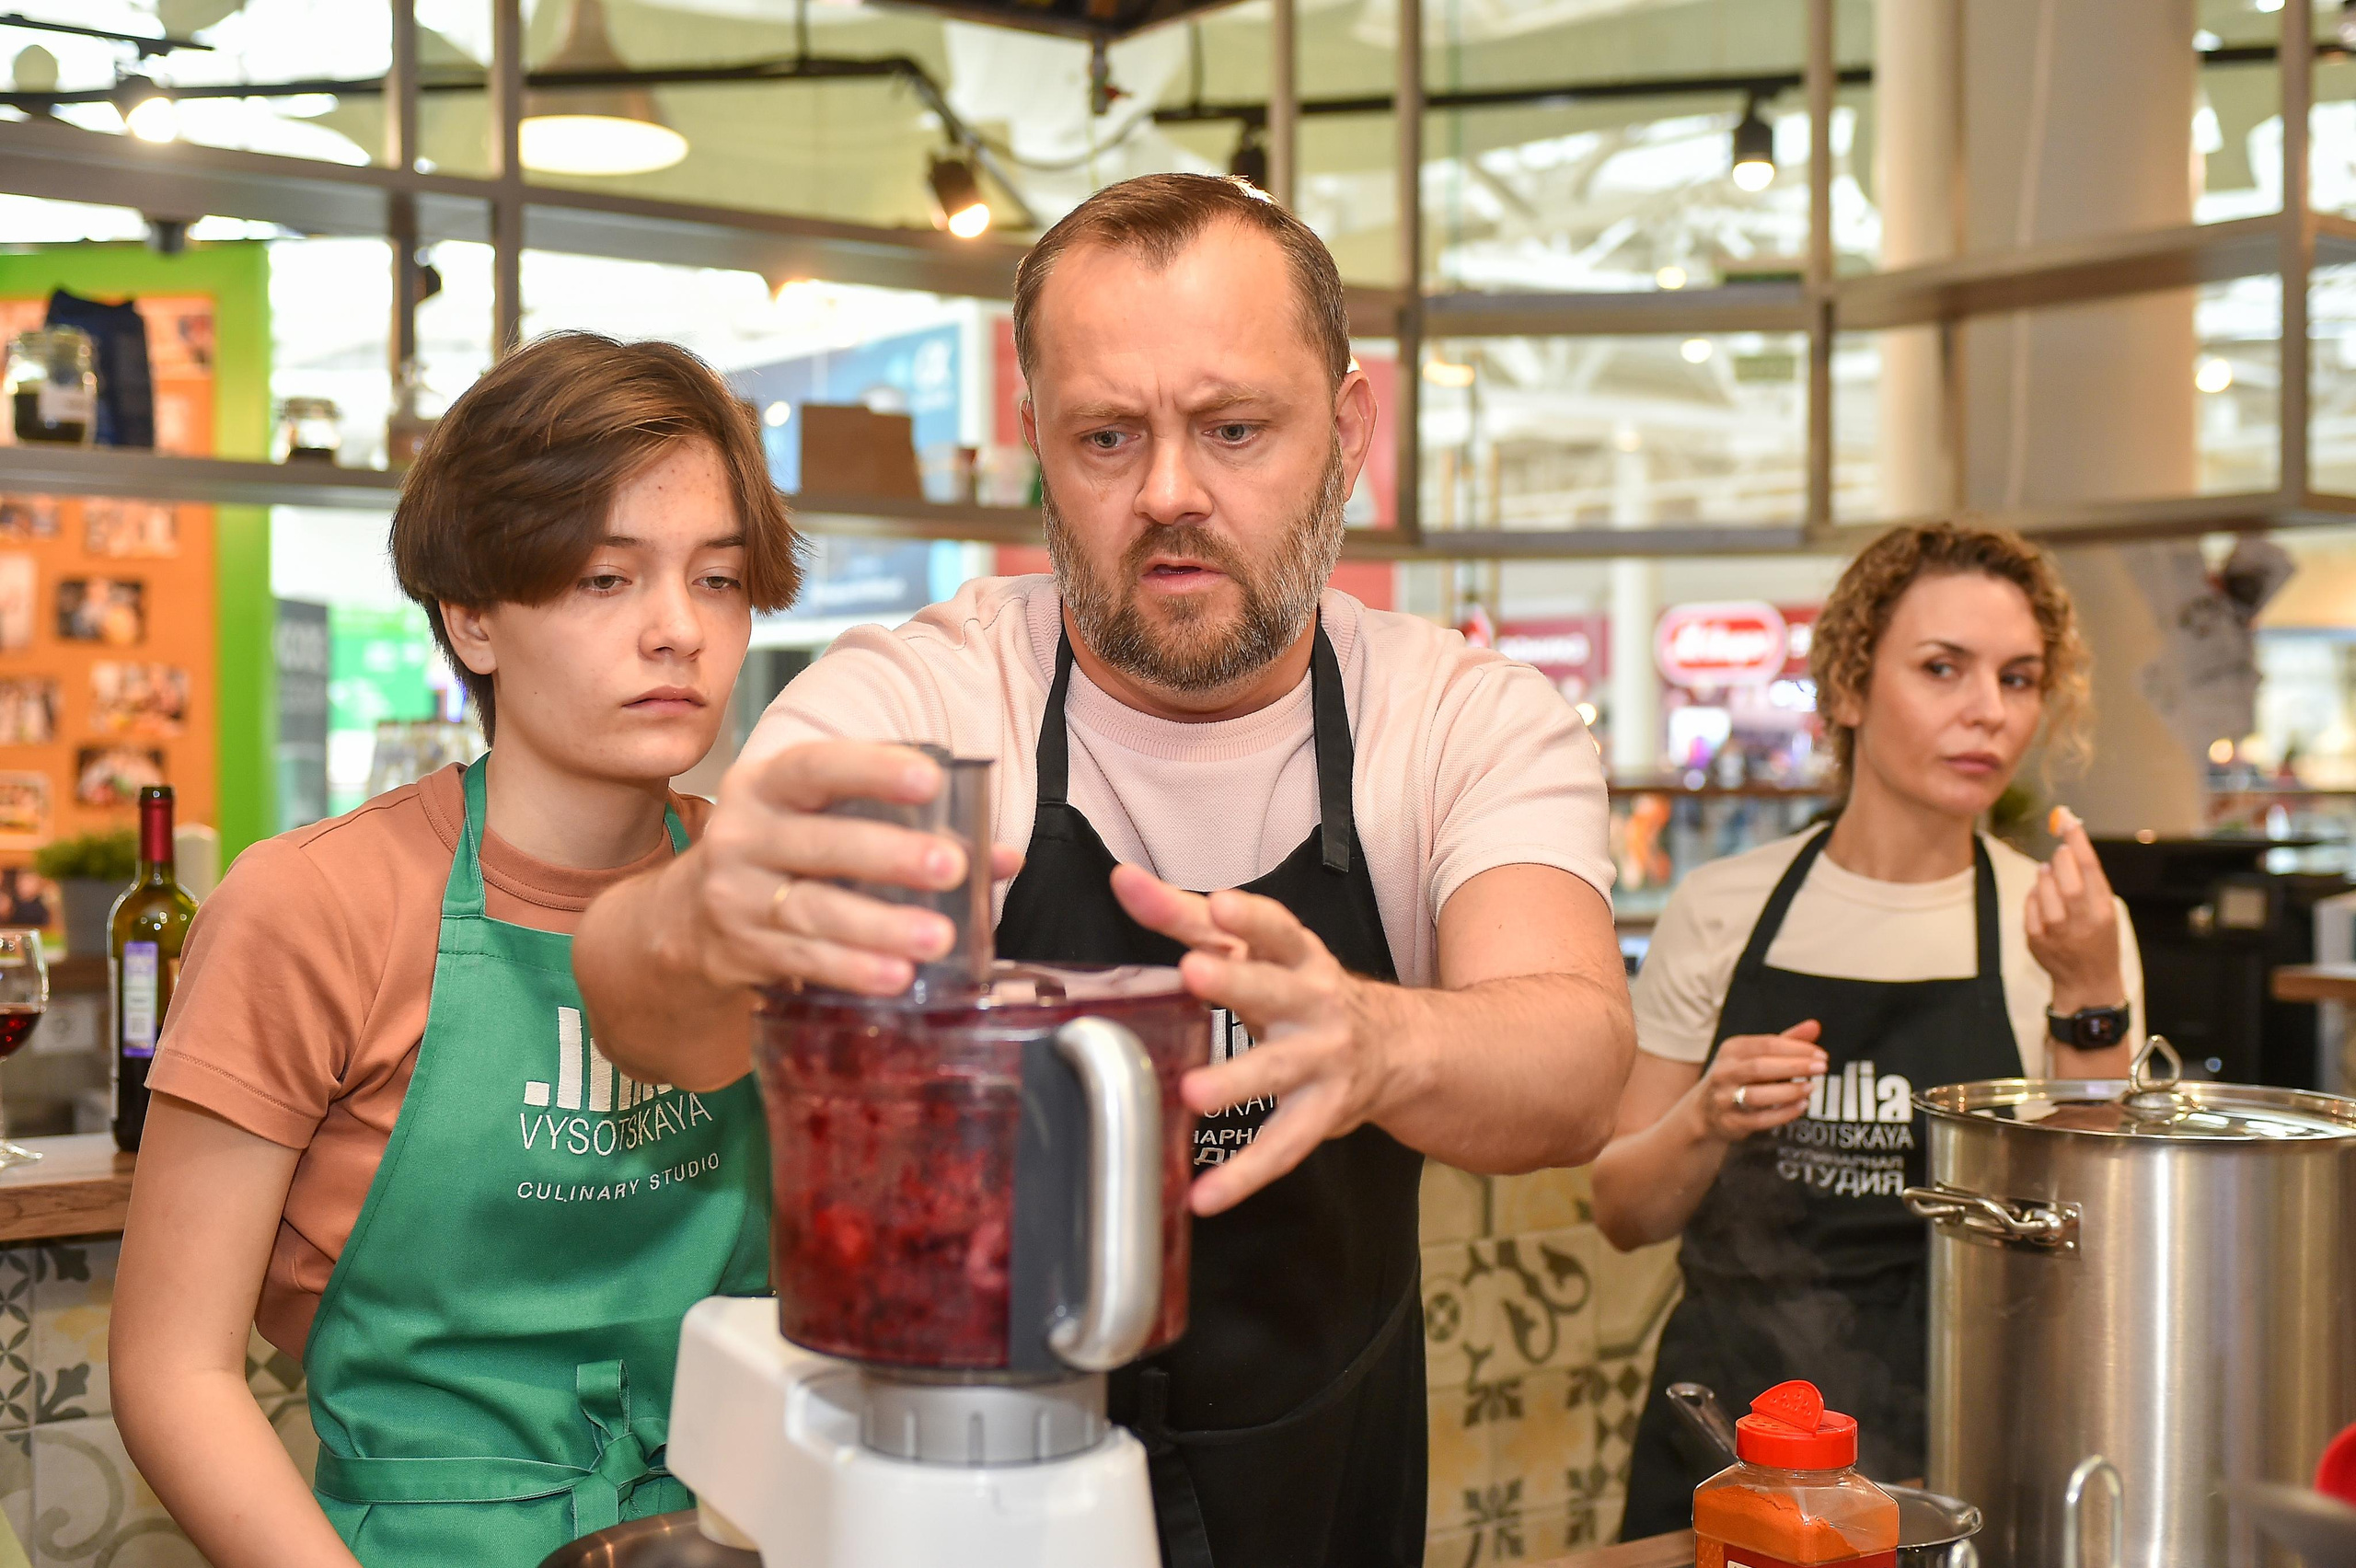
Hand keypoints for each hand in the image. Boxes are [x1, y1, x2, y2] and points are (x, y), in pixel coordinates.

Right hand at [675, 741, 1022, 996]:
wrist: (687, 917)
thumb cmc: (785, 852)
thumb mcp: (826, 821)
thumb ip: (910, 829)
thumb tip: (1005, 857)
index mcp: (768, 785)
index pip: (817, 767)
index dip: (872, 771)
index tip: (929, 780)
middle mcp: (743, 834)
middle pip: (820, 843)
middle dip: (888, 856)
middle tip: (950, 867)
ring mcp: (737, 896)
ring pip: (814, 910)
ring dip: (880, 926)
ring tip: (938, 937)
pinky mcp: (742, 950)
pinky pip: (804, 961)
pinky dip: (853, 970)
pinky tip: (896, 976)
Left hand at [1111, 865, 1388, 1217]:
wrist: (1394, 1048)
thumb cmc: (1299, 988)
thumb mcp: (1253, 949)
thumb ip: (1184, 916)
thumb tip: (1123, 880)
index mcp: (1299, 955)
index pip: (1275, 928)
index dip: (1249, 915)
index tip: (1219, 903)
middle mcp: (1316, 1001)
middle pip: (1276, 989)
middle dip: (1238, 983)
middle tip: (1192, 971)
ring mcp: (1323, 1059)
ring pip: (1279, 1070)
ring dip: (1238, 1082)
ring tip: (1192, 1095)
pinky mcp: (1321, 1113)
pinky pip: (1283, 1146)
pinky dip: (1244, 1176)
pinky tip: (1203, 1196)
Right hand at [1692, 1021, 1826, 1142]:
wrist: (1705, 1111)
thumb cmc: (1740, 1077)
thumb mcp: (1757, 1055)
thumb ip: (1786, 1041)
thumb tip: (1815, 1025)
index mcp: (1732, 1049)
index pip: (1767, 1044)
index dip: (1797, 1048)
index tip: (1821, 1055)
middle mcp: (1724, 1072)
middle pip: (1760, 1067)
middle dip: (1795, 1066)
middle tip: (1822, 1067)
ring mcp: (1724, 1098)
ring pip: (1757, 1095)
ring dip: (1788, 1091)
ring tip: (1811, 1087)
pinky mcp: (1730, 1122)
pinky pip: (1759, 1119)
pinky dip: (1783, 1113)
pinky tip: (1802, 1106)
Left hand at [2026, 806, 2124, 1012]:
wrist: (2088, 982)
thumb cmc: (2099, 940)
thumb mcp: (2107, 911)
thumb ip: (2091, 882)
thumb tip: (2068, 846)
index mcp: (2103, 912)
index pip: (2090, 868)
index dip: (2078, 841)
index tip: (2068, 821)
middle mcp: (2081, 922)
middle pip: (2066, 878)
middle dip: (2061, 859)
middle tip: (2060, 852)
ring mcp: (2057, 932)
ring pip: (2045, 891)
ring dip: (2044, 875)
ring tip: (2049, 873)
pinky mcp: (2036, 939)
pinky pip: (2030, 906)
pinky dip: (2034, 895)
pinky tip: (2041, 895)